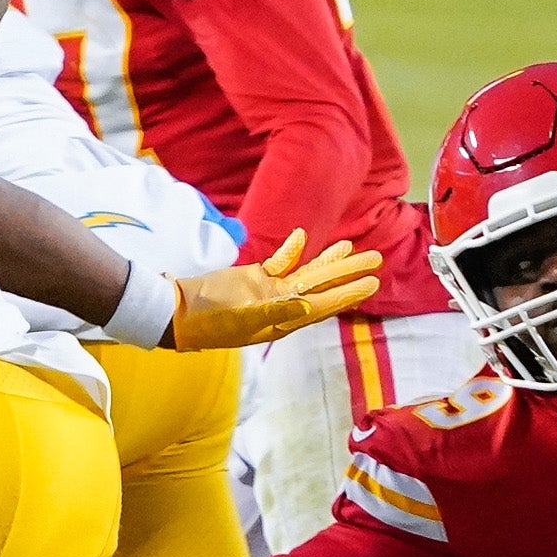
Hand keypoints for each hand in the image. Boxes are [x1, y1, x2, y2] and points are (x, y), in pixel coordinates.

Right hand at [168, 230, 380, 349]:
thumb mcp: (245, 317)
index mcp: (284, 319)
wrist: (180, 311)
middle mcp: (282, 305)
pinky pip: (280, 263)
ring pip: (306, 274)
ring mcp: (270, 292)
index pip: (324, 304)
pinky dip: (291, 251)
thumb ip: (277, 311)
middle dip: (349, 272)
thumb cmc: (210, 319)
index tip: (372, 282)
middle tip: (376, 258)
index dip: (349, 293)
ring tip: (351, 247)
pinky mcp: (255, 279)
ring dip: (328, 261)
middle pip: (322, 286)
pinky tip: (302, 237)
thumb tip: (309, 306)